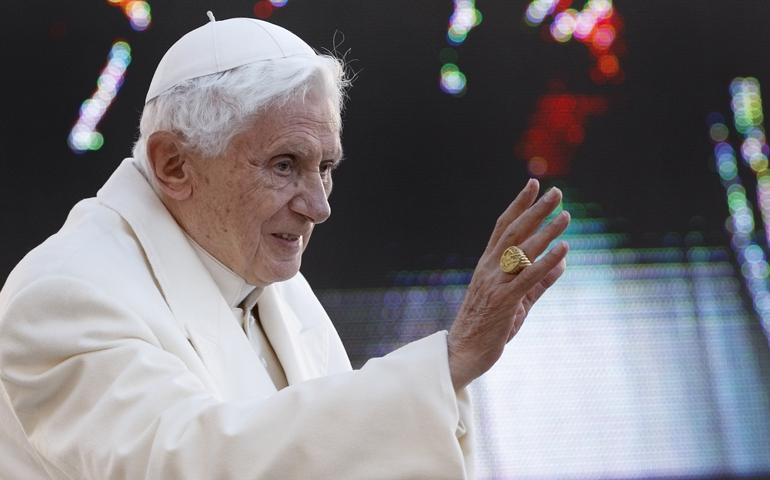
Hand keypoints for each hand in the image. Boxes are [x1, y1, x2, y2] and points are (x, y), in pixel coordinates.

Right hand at [447, 179, 569, 390]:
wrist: (463, 353)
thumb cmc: (488, 327)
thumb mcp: (518, 300)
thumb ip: (540, 280)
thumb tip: (563, 260)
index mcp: (488, 265)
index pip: (503, 227)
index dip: (519, 205)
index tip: (533, 185)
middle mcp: (489, 269)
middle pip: (514, 232)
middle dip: (536, 210)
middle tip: (557, 192)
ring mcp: (495, 284)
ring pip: (523, 250)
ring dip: (546, 231)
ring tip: (566, 216)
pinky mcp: (504, 302)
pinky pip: (529, 277)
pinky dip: (547, 261)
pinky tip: (563, 249)